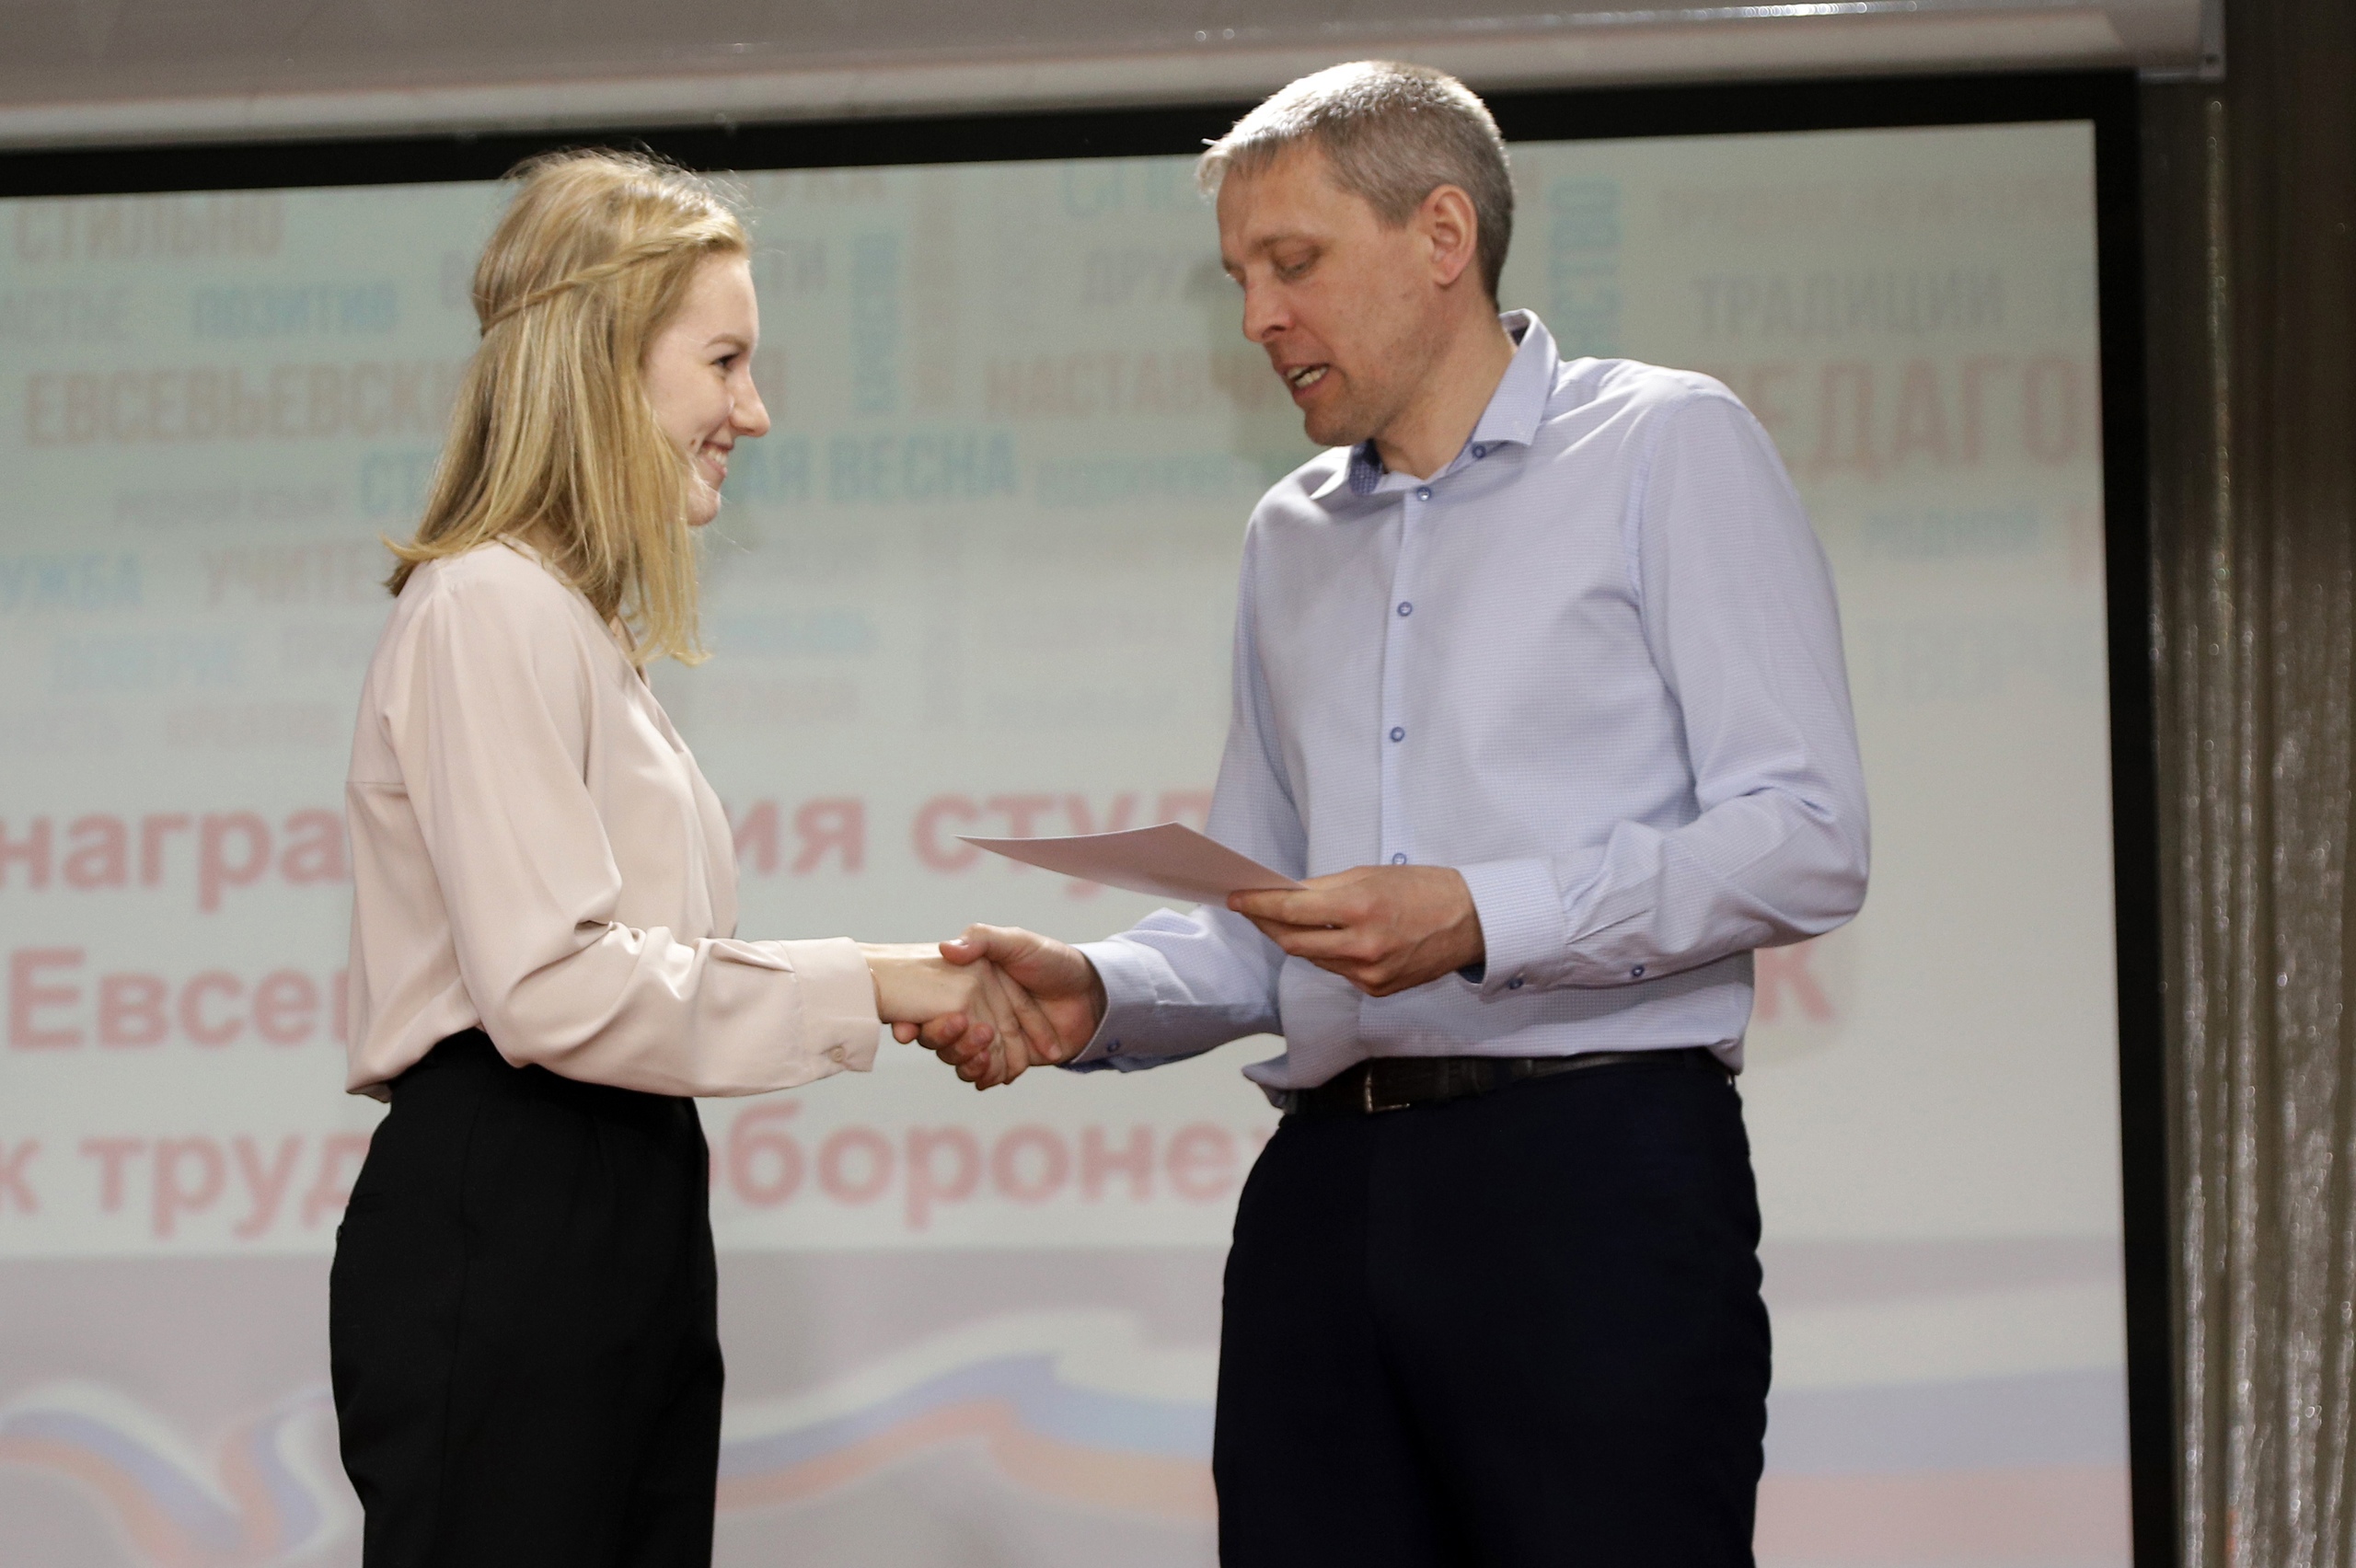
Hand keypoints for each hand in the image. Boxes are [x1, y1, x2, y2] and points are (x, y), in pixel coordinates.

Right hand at [861, 944, 1045, 1086]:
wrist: (1092, 995)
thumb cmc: (1052, 961)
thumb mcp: (1017, 942)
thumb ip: (983, 941)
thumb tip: (945, 949)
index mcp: (964, 986)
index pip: (926, 1006)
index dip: (910, 1019)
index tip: (904, 1028)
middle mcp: (970, 1014)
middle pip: (938, 1036)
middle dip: (942, 1039)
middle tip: (958, 1027)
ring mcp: (987, 1039)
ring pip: (958, 1058)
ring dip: (964, 1059)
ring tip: (982, 1053)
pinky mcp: (1006, 1060)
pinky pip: (985, 1074)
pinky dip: (986, 1075)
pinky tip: (993, 1071)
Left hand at [1228, 865, 1483, 996]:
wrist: (1471, 921)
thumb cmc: (1422, 889)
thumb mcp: (1370, 875)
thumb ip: (1325, 888)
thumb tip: (1286, 896)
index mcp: (1360, 908)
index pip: (1292, 910)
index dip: (1258, 905)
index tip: (1236, 898)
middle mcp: (1363, 945)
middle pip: (1292, 943)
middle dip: (1267, 925)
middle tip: (1252, 909)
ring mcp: (1370, 973)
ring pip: (1313, 959)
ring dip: (1297, 939)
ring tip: (1290, 920)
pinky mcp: (1377, 988)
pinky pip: (1337, 971)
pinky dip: (1328, 954)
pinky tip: (1332, 938)